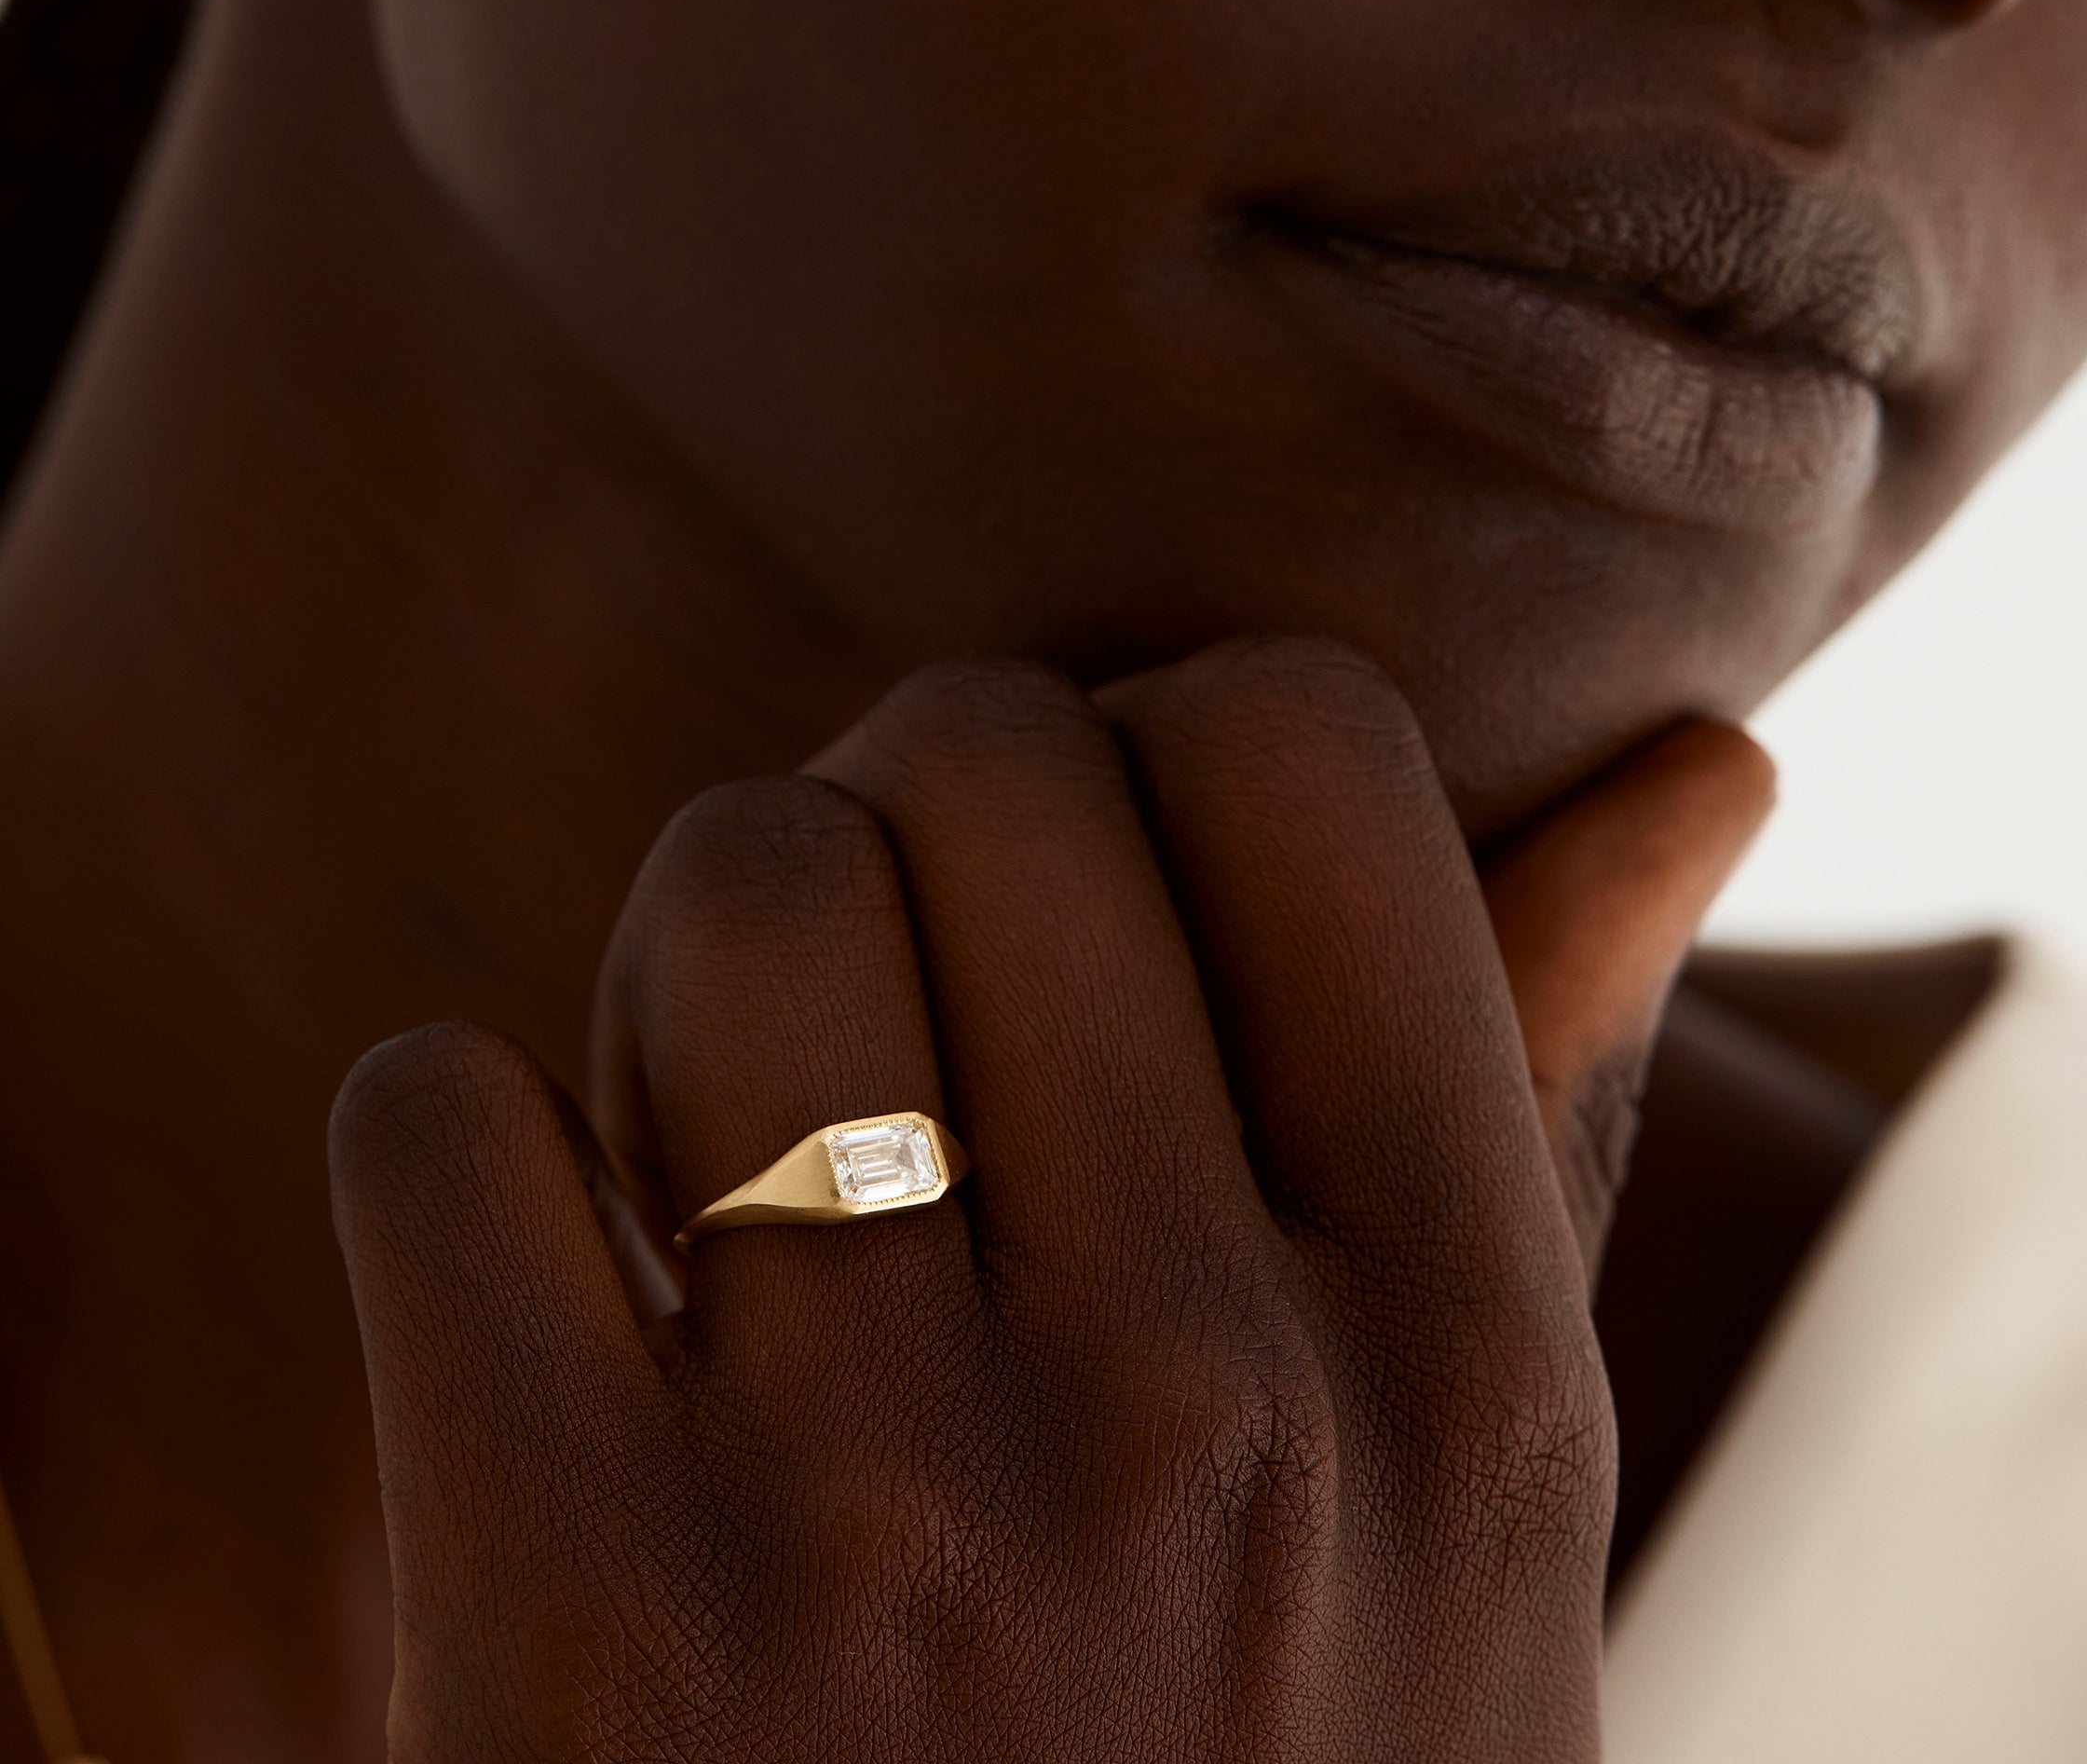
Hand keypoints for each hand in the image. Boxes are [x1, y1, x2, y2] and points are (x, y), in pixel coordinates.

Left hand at [330, 640, 1770, 1762]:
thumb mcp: (1473, 1528)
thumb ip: (1541, 1109)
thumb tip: (1702, 759)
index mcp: (1467, 1364)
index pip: (1300, 741)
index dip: (1148, 745)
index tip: (1084, 894)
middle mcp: (1209, 1414)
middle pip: (976, 758)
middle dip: (890, 817)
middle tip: (877, 1017)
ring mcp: (888, 1526)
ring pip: (736, 879)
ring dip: (681, 959)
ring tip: (712, 1145)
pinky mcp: (573, 1636)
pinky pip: (442, 1119)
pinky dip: (456, 1163)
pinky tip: (546, 1317)